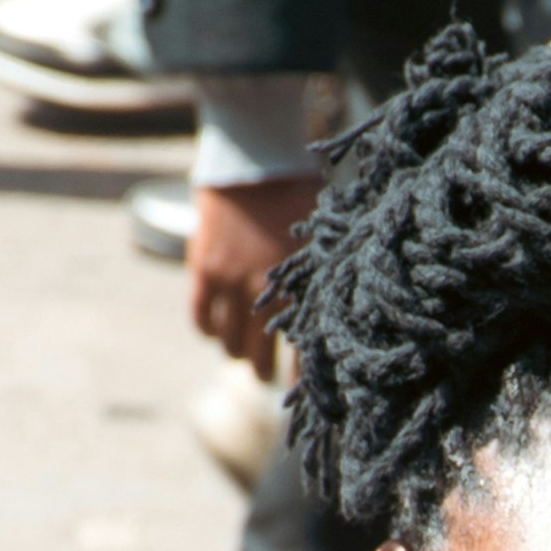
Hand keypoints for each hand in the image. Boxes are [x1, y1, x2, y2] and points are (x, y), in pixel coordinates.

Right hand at [188, 175, 322, 378]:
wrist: (253, 156)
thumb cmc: (299, 190)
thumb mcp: (324, 232)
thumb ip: (327, 271)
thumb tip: (348, 306)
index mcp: (302, 284)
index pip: (305, 348)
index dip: (304, 378)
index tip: (308, 394)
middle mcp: (267, 289)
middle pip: (262, 355)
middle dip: (265, 372)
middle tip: (267, 376)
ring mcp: (232, 281)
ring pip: (230, 343)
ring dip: (237, 354)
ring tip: (243, 355)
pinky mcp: (204, 269)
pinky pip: (202, 317)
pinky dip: (208, 330)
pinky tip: (215, 332)